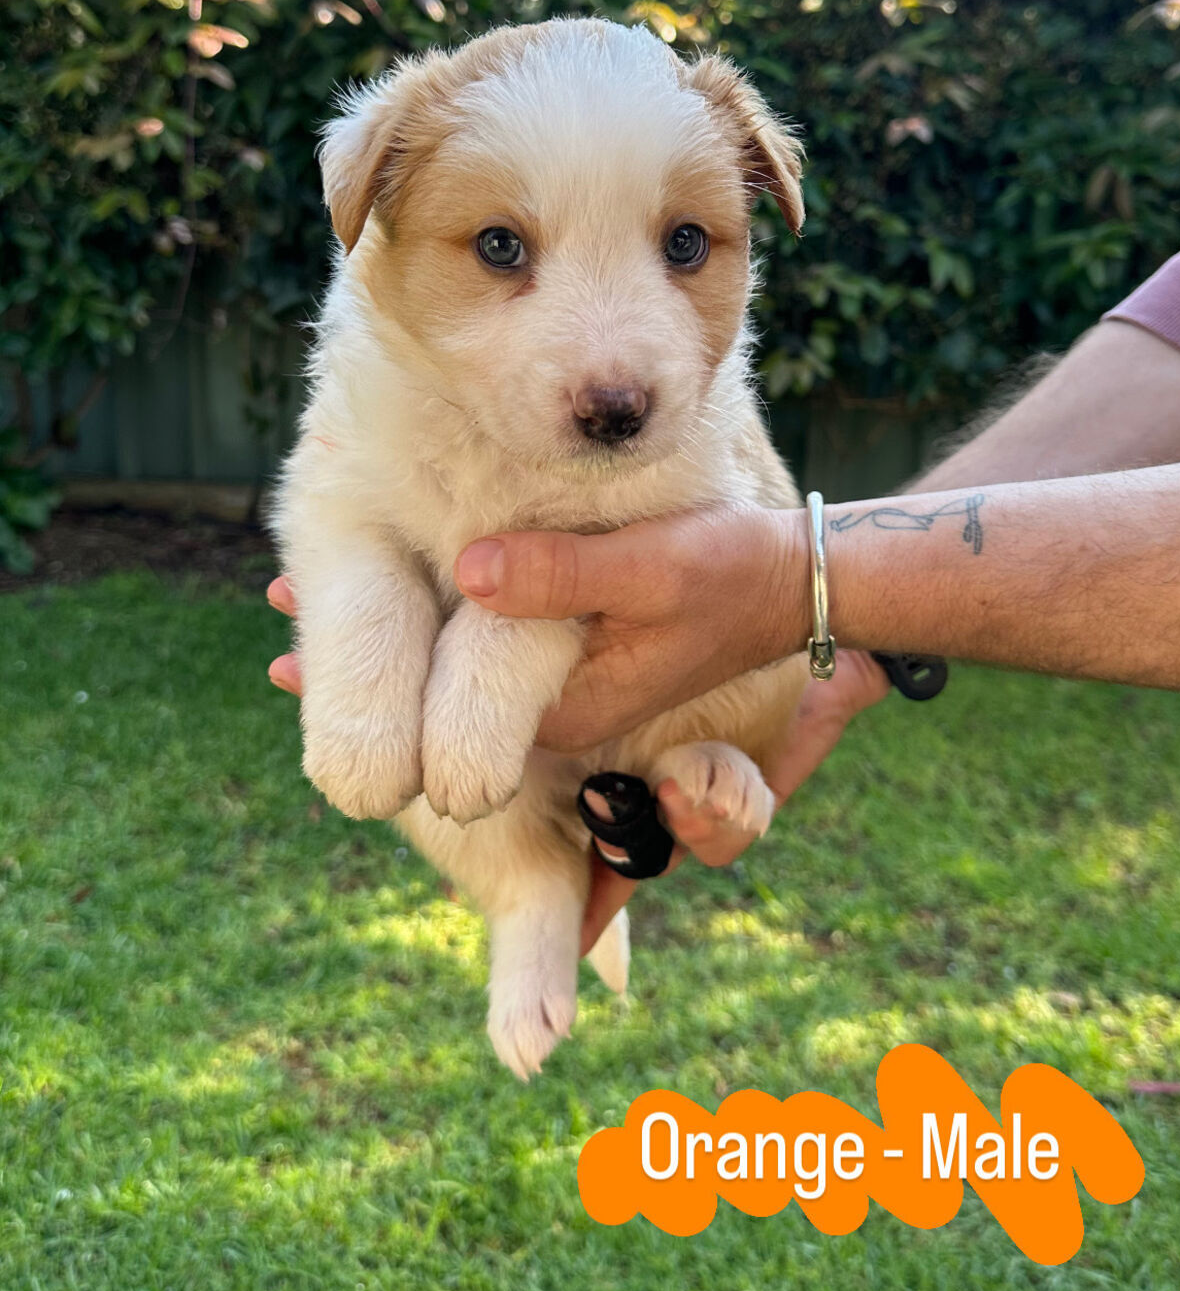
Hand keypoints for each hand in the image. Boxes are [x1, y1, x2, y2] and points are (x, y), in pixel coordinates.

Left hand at [267, 517, 888, 949]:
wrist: (794, 581)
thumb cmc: (729, 573)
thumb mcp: (650, 568)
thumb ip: (563, 575)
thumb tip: (470, 573)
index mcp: (566, 715)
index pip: (441, 723)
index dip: (366, 689)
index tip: (287, 657)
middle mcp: (558, 720)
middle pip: (440, 710)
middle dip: (360, 674)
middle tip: (274, 618)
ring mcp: (565, 693)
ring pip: (456, 682)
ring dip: (393, 646)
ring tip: (295, 600)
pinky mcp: (575, 660)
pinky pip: (486, 659)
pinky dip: (439, 629)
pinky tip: (389, 588)